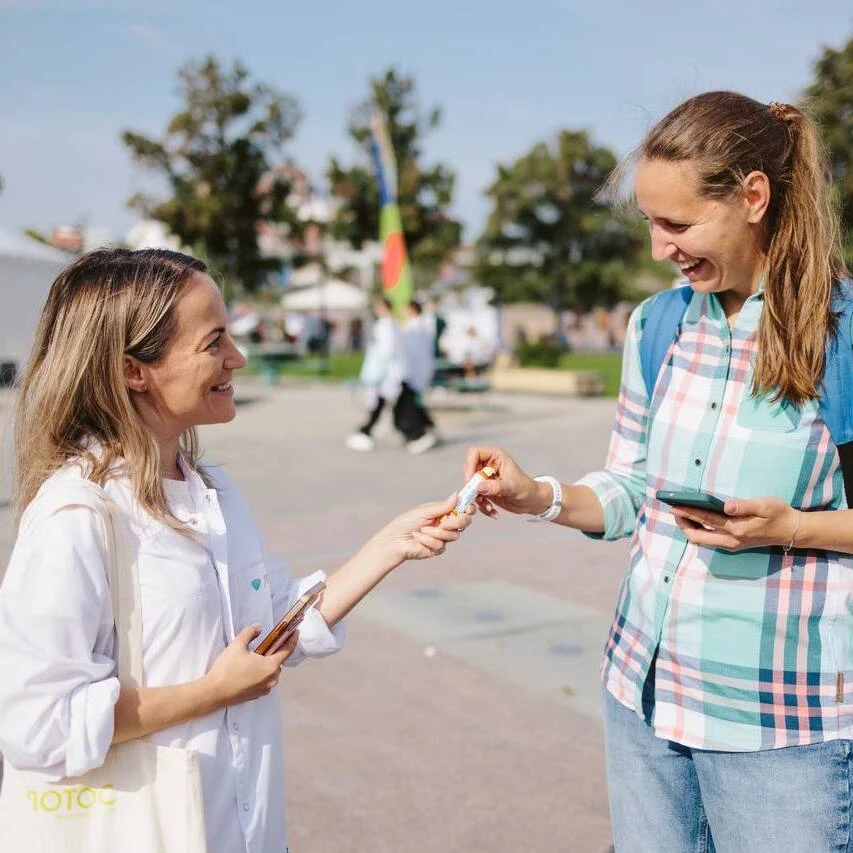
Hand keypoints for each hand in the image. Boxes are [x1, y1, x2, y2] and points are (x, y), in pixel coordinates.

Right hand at [204, 624, 297, 707]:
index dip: (292, 640)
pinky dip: (261, 673)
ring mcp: (265, 689)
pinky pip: (264, 681)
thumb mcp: (237, 645)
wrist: (213, 693)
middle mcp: (272, 679)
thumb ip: (250, 633)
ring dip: (268, 664)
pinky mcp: (257, 695)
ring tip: (256, 656)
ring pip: (271, 672)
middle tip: (269, 643)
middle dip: (275, 652)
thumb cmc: (227, 669)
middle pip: (279, 662)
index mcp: (271, 666)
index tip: (295, 632)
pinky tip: (250, 669)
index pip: (287, 650)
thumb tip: (258, 627)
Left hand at [372, 495, 473, 562]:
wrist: (395, 540)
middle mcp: (446, 524)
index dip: (468, 509)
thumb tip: (457, 495)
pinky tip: (417, 538)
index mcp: (443, 512)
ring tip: (422, 530)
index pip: (462, 509)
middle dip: (457, 522)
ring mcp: (443, 537)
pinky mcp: (437, 549)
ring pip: (453, 535)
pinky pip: (441, 545)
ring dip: (436, 533)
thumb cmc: (406, 522)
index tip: (468, 508)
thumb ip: (442, 506)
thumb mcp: (425, 511)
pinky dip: (428, 540)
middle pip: (464, 523)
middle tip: (445, 522)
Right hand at [462, 446, 546, 517]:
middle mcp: (489, 465)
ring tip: (488, 507)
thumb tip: (478, 487)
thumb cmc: (527, 489)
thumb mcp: (512, 487)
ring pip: (471, 485)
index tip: (471, 480)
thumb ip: (495, 486)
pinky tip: (492, 511)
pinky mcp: (486, 489)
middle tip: (478, 496)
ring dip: (476, 498)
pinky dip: (482, 505)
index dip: (469, 465)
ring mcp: (486, 478)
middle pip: (469, 470)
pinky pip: (476, 496)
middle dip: (472, 486)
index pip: (474, 453)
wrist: (533, 502)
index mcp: (496, 456)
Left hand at [671, 496, 799, 551]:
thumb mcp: (765, 505)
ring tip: (681, 515)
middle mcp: (731, 540)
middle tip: (674, 511)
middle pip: (698, 537)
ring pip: (702, 541)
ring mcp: (731, 544)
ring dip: (690, 529)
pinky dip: (699, 530)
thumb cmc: (778, 514)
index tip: (675, 506)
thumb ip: (745, 505)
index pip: (706, 521)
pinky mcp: (733, 544)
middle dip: (684, 525)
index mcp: (737, 529)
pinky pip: (709, 540)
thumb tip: (727, 505)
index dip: (689, 513)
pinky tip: (696, 520)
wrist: (792, 531)